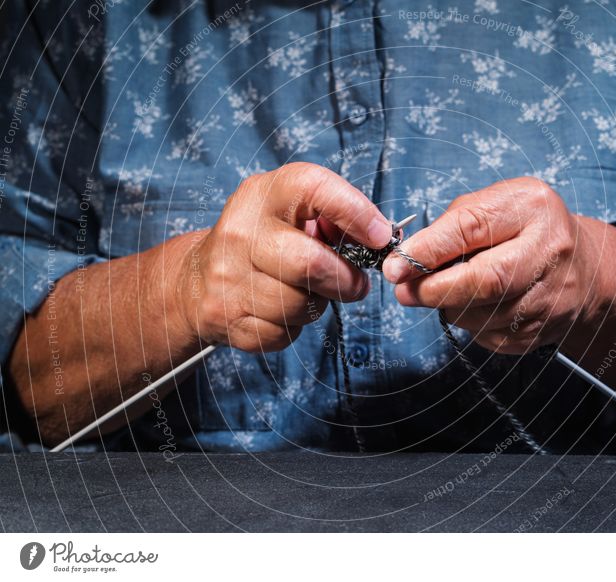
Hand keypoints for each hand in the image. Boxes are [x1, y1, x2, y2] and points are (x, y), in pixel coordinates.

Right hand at [174, 162, 392, 351]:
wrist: (196, 279)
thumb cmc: (263, 242)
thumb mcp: (291, 213)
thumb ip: (333, 218)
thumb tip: (377, 238)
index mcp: (262, 195)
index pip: (312, 187)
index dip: (354, 211)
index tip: (380, 235)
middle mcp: (240, 232)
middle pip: (310, 264)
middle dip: (345, 280)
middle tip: (356, 283)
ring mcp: (228, 278)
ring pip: (300, 305)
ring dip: (318, 304)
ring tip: (309, 292)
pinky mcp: (226, 318)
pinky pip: (282, 333)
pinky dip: (293, 326)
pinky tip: (280, 310)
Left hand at [381, 177, 604, 353]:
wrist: (583, 268)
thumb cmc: (523, 229)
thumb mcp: (492, 206)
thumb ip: (450, 227)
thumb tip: (405, 262)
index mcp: (532, 207)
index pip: (473, 228)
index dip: (429, 250)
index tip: (396, 266)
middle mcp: (549, 251)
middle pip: (486, 281)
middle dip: (435, 289)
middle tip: (405, 292)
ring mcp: (550, 297)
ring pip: (481, 315)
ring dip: (450, 307)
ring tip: (446, 291)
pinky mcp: (540, 332)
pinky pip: (487, 336)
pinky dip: (470, 323)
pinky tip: (476, 305)